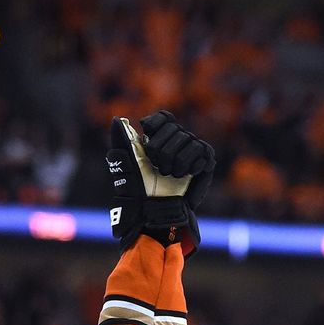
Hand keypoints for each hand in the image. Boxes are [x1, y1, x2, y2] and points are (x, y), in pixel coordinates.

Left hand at [106, 111, 213, 254]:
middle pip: (173, 127)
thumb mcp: (126, 162)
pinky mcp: (206, 158)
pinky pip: (200, 150)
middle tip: (158, 167)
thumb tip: (117, 120)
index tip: (148, 144)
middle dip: (161, 150)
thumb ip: (122, 139)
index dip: (155, 127)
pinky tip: (186, 175)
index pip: (163, 117)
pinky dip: (189, 165)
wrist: (158, 207)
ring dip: (175, 161)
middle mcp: (177, 138)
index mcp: (159, 136)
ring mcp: (193, 147)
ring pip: (187, 139)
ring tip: (170, 174)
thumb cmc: (140, 187)